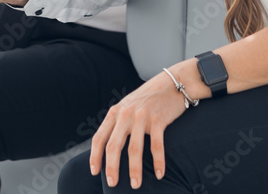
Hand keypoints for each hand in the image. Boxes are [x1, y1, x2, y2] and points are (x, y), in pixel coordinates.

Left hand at [90, 63, 193, 188]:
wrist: (173, 83)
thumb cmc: (149, 99)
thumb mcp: (127, 106)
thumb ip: (118, 122)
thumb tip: (108, 147)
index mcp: (115, 112)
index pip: (99, 137)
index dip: (95, 156)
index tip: (94, 172)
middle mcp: (125, 114)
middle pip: (113, 145)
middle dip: (111, 167)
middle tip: (112, 184)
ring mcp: (141, 116)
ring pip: (134, 148)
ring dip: (134, 169)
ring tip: (136, 185)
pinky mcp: (158, 119)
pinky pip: (156, 145)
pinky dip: (158, 162)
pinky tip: (159, 174)